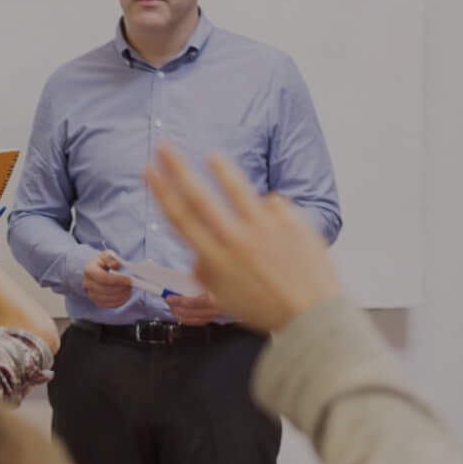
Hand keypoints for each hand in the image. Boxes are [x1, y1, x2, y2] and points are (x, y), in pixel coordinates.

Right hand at [80, 251, 132, 308]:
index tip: (129, 280)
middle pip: (105, 290)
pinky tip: (126, 296)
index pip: (103, 278)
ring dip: (121, 296)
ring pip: (107, 299)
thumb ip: (111, 258)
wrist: (95, 271)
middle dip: (121, 288)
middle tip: (131, 285)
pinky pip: (109, 305)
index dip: (117, 280)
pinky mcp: (97, 302)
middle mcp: (87, 284)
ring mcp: (91, 294)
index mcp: (89, 270)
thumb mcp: (106, 255)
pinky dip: (119, 302)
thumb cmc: (102, 263)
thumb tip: (115, 265)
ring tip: (129, 289)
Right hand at [144, 146, 339, 331]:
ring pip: (238, 189)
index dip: (162, 192)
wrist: (312, 315)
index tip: (149, 171)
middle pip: (199, 196)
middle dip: (177, 168)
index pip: (181, 218)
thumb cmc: (268, 311)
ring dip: (221, 170)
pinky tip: (274, 229)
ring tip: (212, 155)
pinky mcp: (291, 222)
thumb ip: (207, 274)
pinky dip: (269, 212)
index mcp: (216, 259)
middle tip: (163, 147)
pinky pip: (274, 205)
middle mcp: (236, 239)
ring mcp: (265, 227)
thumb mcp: (226, 300)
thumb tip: (197, 257)